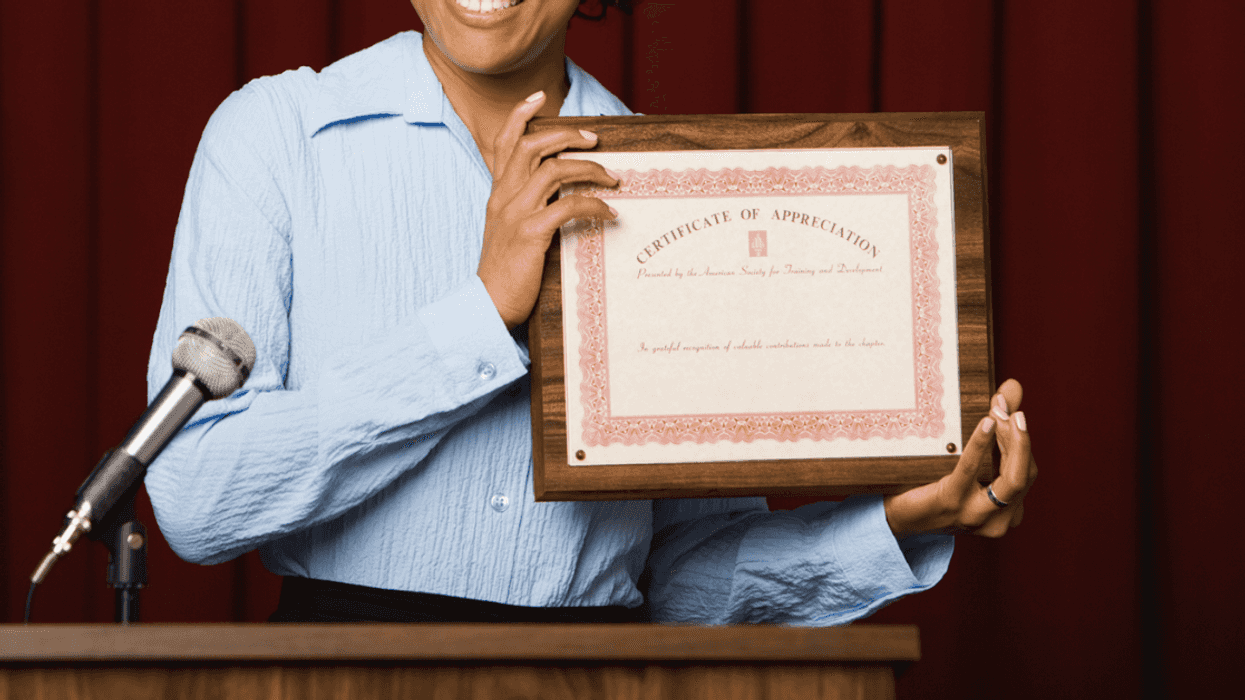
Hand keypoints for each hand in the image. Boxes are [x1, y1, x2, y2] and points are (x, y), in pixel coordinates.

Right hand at [478, 91, 618, 329]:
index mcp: (498, 194)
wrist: (488, 305)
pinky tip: (610, 213)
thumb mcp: (508, 231)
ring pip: (554, 170)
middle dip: (567, 135)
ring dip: (590, 169)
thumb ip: (525, 207)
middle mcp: (503, 197)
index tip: (538, 97)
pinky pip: (568, 206)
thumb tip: (559, 192)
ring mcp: (515, 213)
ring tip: (614, 178)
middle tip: (595, 139)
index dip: (520, 116)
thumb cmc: (504, 272)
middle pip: (533, 146)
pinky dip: (594, 205)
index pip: (504, 143)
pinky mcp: (530, 233)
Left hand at [883, 379, 1036, 537]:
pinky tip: (987, 424)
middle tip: (1006, 405)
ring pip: (1012, 478)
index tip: (1013, 409)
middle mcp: (997, 520)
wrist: (895, 517)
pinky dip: (982, 444)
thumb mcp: (969, 465)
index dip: (1023, 440)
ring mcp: (976, 516)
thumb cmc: (933, 488)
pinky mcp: (951, 502)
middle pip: (1025, 475)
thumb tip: (1013, 387)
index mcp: (1005, 513)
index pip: (1028, 474)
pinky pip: (972, 469)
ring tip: (1000, 412)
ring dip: (1010, 440)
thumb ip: (994, 433)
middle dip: (1020, 437)